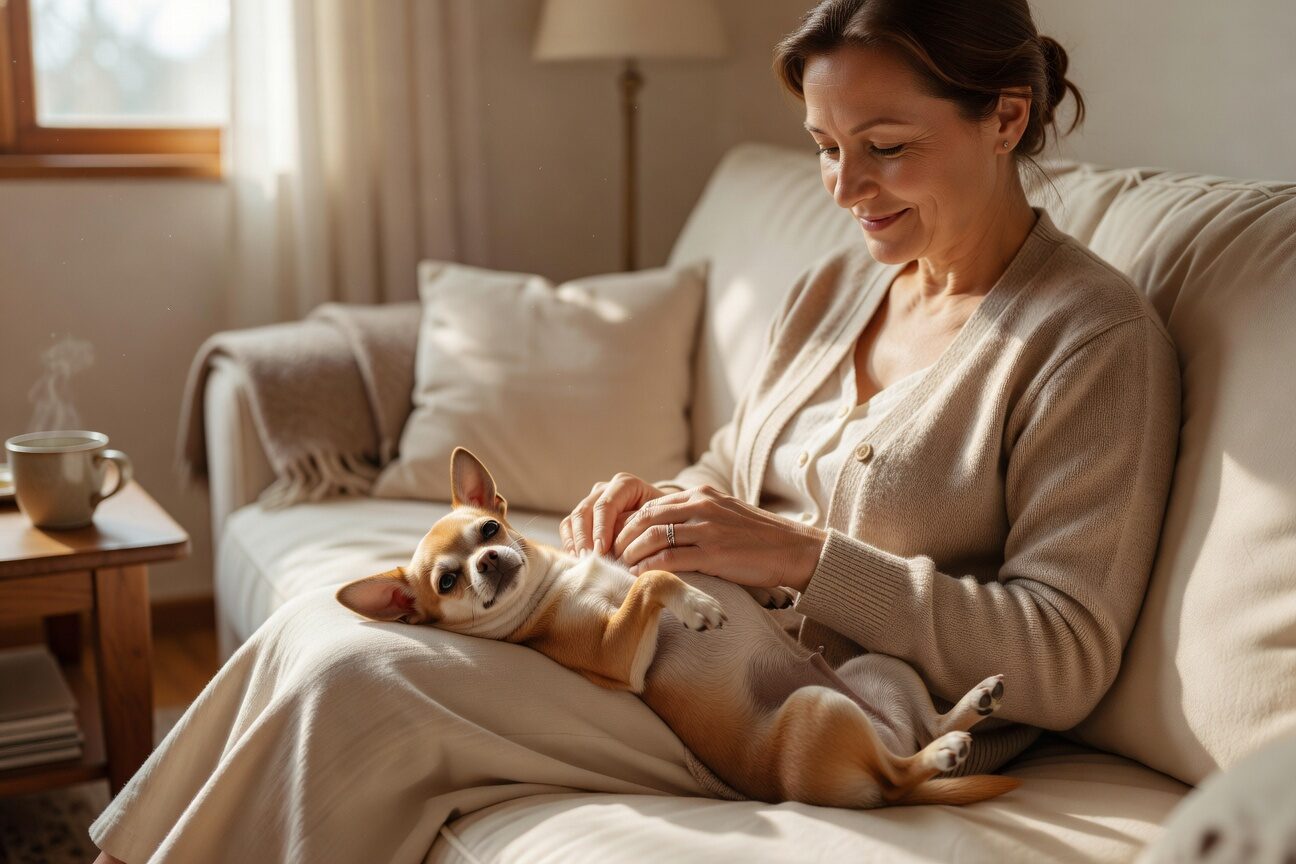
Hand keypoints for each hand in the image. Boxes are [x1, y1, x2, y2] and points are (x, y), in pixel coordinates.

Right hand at [560, 473, 668, 557]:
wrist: (662, 515)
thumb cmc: (664, 518)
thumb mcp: (661, 519)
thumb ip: (644, 528)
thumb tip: (627, 552)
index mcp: (625, 484)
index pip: (606, 505)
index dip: (601, 529)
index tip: (601, 551)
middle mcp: (605, 489)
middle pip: (585, 511)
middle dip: (584, 538)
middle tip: (588, 560)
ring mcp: (591, 501)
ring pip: (573, 519)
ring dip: (575, 542)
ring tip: (580, 563)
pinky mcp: (583, 515)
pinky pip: (568, 527)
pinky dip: (570, 543)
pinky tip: (576, 560)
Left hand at [612, 484, 825, 591]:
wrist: (793, 549)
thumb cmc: (759, 537)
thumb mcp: (725, 513)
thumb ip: (698, 514)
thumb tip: (668, 527)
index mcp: (702, 495)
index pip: (653, 504)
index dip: (630, 522)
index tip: (619, 539)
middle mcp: (702, 506)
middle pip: (647, 517)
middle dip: (624, 537)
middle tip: (613, 554)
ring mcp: (708, 529)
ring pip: (654, 536)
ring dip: (632, 552)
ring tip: (622, 565)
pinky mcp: (715, 553)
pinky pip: (671, 558)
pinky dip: (649, 567)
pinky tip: (640, 576)